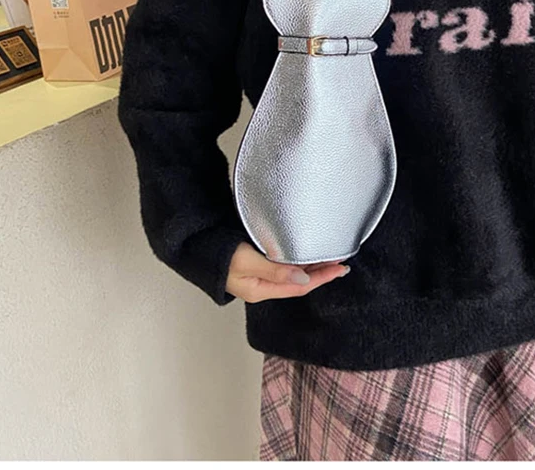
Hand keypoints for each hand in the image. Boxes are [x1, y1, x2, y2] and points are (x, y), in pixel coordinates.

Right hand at [225, 241, 350, 302]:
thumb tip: (303, 278)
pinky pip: (284, 264)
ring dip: (312, 265)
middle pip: (299, 281)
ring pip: (293, 273)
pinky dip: (298, 259)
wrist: (192, 244)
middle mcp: (262, 285)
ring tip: (330, 256)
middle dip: (321, 272)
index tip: (340, 267)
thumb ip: (274, 270)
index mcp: (260, 290)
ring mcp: (258, 275)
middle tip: (341, 260)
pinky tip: (306, 253)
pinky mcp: (255, 262)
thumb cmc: (216, 253)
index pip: (299, 286)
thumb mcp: (246, 261)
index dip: (322, 277)